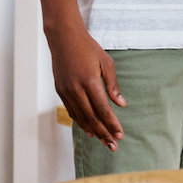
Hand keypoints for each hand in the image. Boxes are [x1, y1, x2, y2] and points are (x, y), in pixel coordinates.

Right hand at [49, 25, 126, 149]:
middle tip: (113, 145)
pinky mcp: (60, 90)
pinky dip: (80, 122)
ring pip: (80, 117)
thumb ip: (113, 85)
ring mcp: (66, 90)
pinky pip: (71, 111)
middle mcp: (76, 88)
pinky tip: (88, 129)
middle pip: (92, 117)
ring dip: (92, 131)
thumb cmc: (88, 47)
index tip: (120, 134)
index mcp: (89, 81)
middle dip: (104, 133)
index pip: (103, 109)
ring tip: (103, 141)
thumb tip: (121, 104)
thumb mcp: (106, 62)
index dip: (112, 124)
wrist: (63, 37)